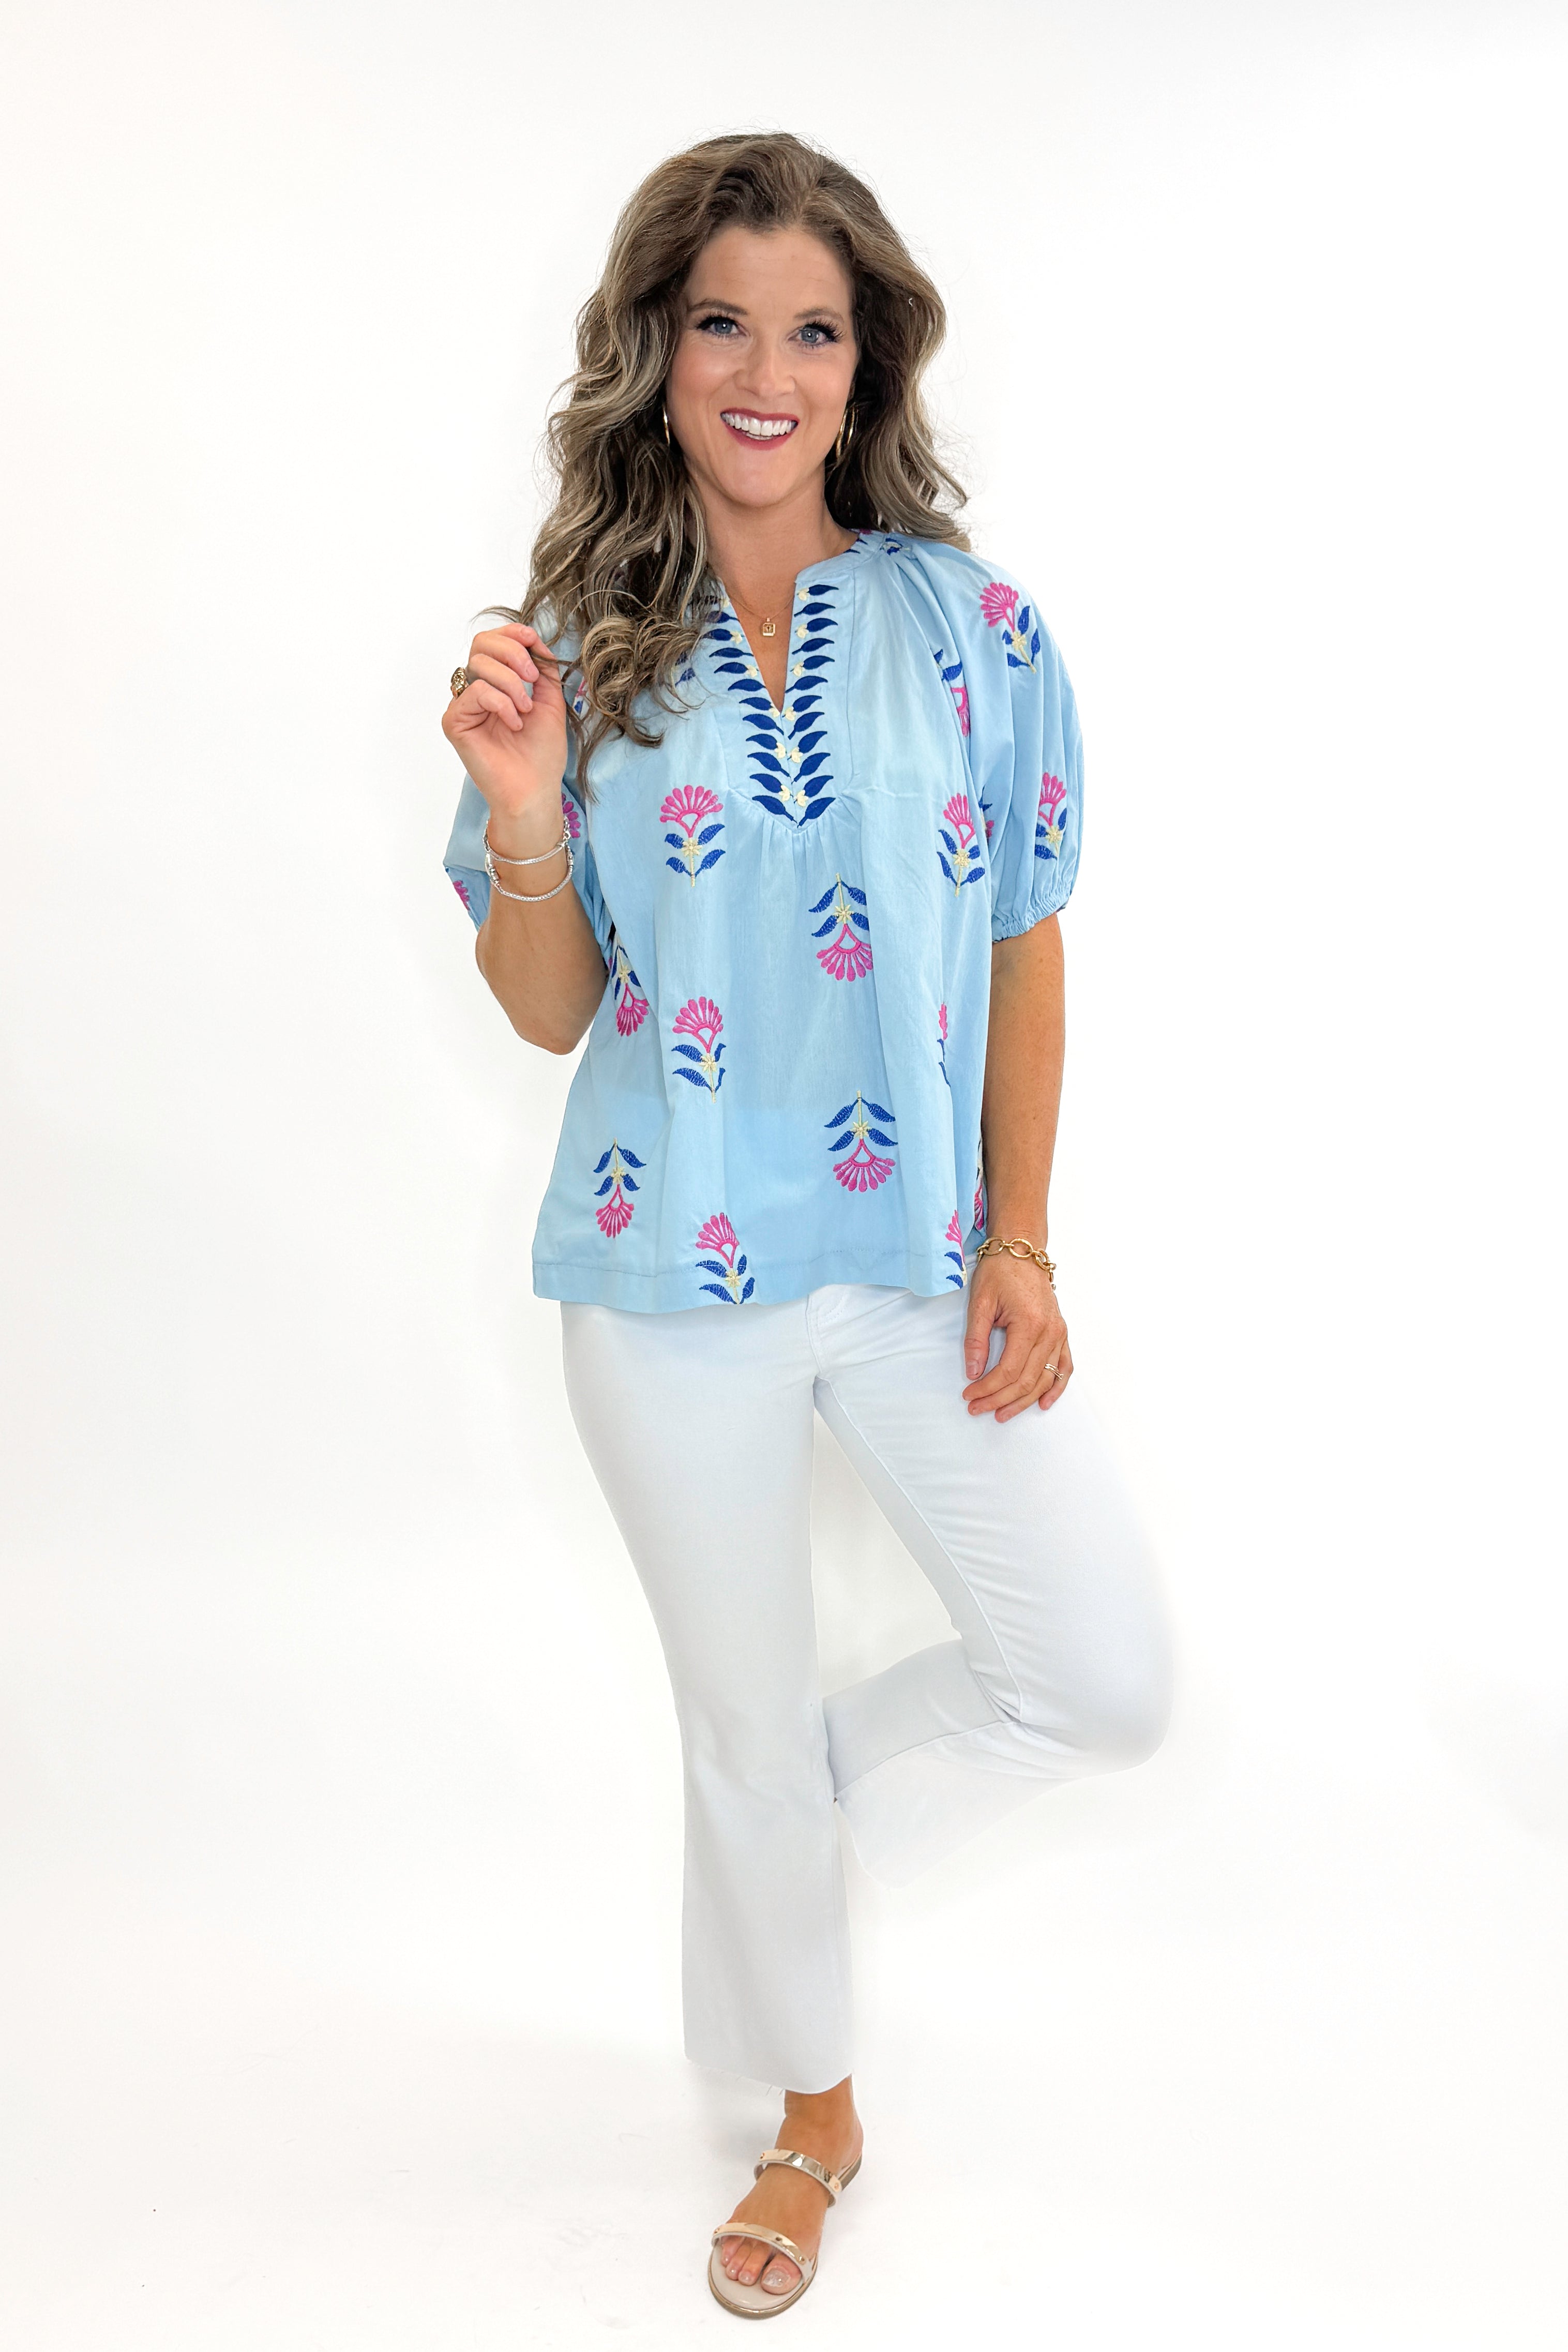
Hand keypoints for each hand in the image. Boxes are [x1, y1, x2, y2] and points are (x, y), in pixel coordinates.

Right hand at [440, 623, 569, 828]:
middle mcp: (475, 691)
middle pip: (481, 644)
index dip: (512, 633)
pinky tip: (514, 723)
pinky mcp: (455, 722)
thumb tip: (535, 641)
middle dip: (512, 652)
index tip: (533, 640)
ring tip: (525, 710)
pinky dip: (501, 703)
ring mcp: (463, 706)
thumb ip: (542, 669)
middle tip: (532, 678)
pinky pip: (475, 692)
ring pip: (479, 665)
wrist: (535, 790)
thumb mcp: (550, 701)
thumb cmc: (542, 753)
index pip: (492, 642)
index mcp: (496, 684)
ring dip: (511, 683)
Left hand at [961, 1252, 1072, 1420]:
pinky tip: (1043, 1403)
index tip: (969, 1394)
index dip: (988, 1388)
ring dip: (1023, 1401)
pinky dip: (1056, 1388)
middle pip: (1027, 1380)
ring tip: (1001, 1413)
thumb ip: (976, 1340)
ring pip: (1044, 1379)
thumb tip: (973, 1372)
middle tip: (977, 1408)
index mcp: (1029, 1324)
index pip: (1009, 1370)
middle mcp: (1050, 1332)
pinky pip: (1064, 1367)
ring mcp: (1059, 1333)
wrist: (1022, 1251)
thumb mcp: (979, 1302)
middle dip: (1000, 1399)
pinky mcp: (1061, 1333)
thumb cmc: (999, 1272)